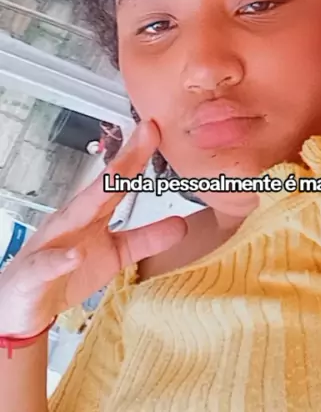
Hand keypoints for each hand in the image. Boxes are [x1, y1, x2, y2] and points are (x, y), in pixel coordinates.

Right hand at [0, 120, 186, 337]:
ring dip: (93, 199)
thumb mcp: (114, 255)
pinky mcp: (36, 275)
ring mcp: (51, 244)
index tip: (155, 130)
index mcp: (89, 214)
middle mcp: (71, 221)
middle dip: (123, 163)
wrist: (23, 306)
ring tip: (116, 180)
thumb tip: (181, 224)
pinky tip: (76, 255)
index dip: (138, 156)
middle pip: (100, 188)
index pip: (117, 181)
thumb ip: (145, 239)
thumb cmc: (65, 272)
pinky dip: (62, 259)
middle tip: (146, 134)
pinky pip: (47, 266)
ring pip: (72, 217)